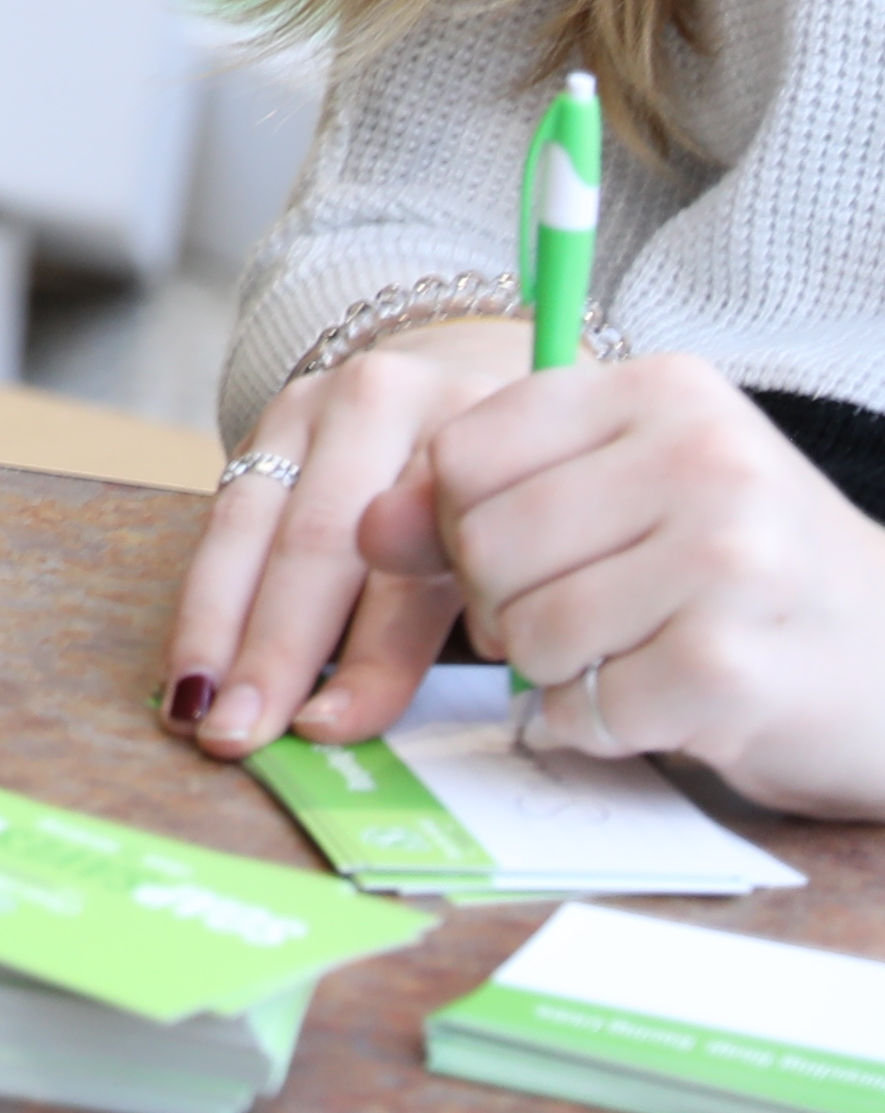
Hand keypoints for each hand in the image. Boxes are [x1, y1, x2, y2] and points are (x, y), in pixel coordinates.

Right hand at [170, 314, 535, 753]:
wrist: (477, 366)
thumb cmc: (519, 488)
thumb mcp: (531, 538)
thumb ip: (484, 605)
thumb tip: (404, 710)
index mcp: (485, 446)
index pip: (416, 569)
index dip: (373, 656)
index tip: (334, 729)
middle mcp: (397, 406)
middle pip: (321, 541)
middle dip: (273, 649)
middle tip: (241, 733)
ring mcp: (323, 401)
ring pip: (254, 525)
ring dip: (216, 628)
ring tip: (195, 710)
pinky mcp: (273, 413)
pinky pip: (227, 511)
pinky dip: (205, 596)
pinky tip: (189, 663)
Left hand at [372, 355, 884, 819]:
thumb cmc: (745, 572)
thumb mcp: (625, 491)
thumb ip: (488, 493)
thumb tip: (366, 527)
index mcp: (664, 392)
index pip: (464, 451)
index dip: (460, 522)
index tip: (525, 548)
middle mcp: (703, 459)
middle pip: (485, 542)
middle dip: (505, 603)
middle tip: (582, 617)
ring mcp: (728, 561)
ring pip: (529, 629)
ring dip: (556, 668)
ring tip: (629, 653)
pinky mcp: (732, 667)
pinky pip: (587, 705)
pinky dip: (598, 721)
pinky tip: (658, 700)